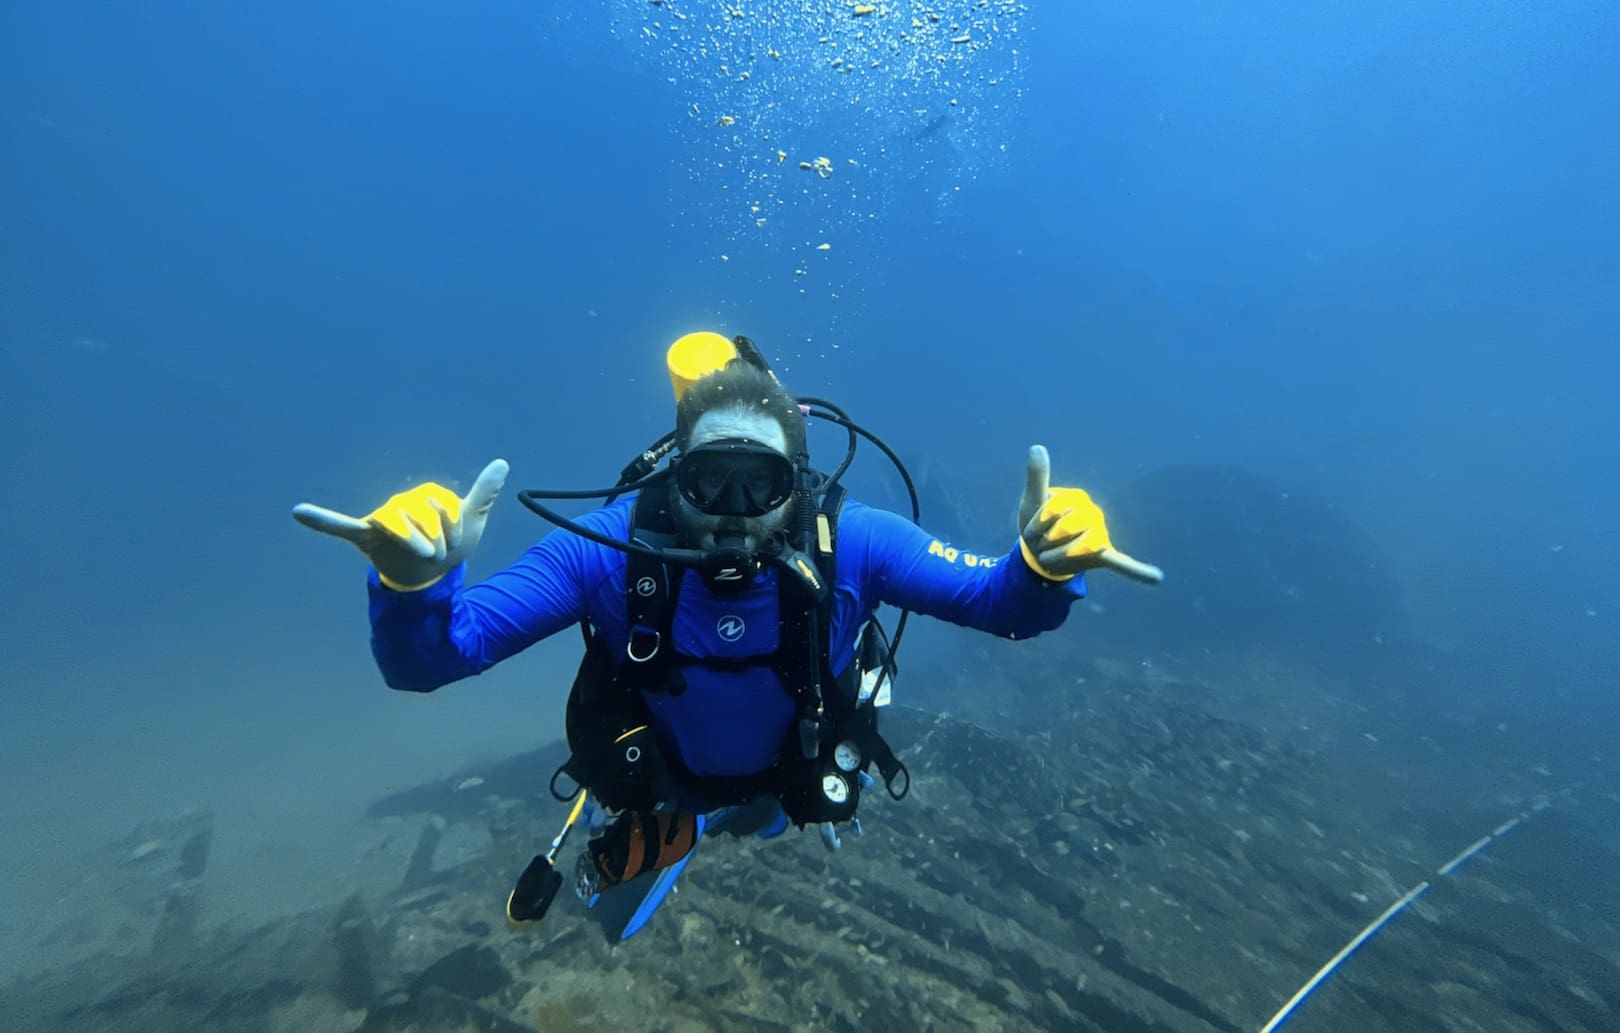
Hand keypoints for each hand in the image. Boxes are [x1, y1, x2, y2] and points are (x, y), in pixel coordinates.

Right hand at [293, 459, 509, 589]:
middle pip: (415, 515)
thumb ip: (483, 492)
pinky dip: (320, 520)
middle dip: (433, 538)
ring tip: (425, 555)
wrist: (429, 578)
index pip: (436, 504)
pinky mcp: (365, 537)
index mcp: (422, 499)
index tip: (456, 543)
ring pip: (394, 525)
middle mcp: (400, 506)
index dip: (449, 525)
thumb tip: (502, 463)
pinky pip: (339, 526)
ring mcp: (382, 522)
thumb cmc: (448, 545)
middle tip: (438, 555)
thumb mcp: (471, 521)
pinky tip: (299, 512)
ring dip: (412, 541)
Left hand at [1017, 445, 1162, 583]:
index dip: (1036, 523)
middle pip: (1067, 528)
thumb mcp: (1033, 500)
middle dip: (1046, 540)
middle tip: (1041, 546)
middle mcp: (1093, 514)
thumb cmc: (1036, 524)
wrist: (1038, 553)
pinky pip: (1123, 564)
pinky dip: (1138, 572)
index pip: (1054, 509)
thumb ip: (1038, 476)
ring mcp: (1100, 535)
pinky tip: (1156, 578)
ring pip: (1083, 548)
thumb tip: (1037, 446)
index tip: (1030, 532)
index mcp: (1077, 498)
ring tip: (1051, 559)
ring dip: (1061, 557)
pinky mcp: (1103, 556)